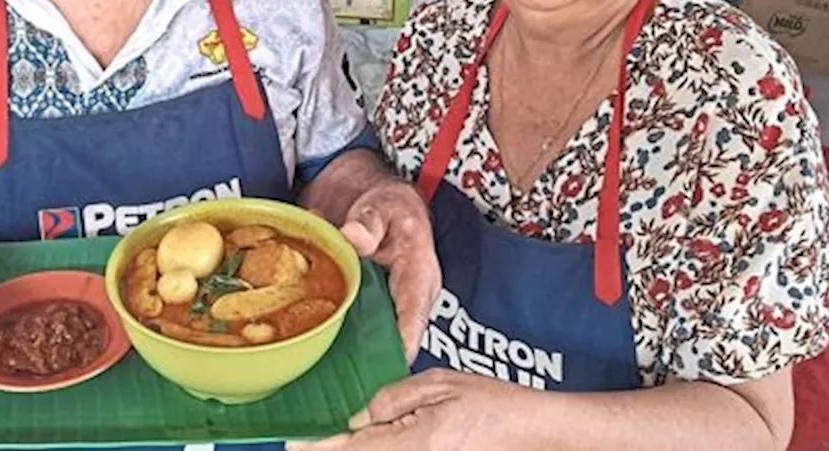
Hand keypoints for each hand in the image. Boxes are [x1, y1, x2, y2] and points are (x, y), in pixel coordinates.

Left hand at [291, 370, 532, 450]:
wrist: (534, 431)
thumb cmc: (494, 404)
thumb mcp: (440, 384)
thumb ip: (395, 398)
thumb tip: (360, 416)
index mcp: (416, 441)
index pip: (355, 448)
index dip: (320, 447)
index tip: (293, 444)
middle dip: (337, 449)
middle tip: (308, 442)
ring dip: (358, 448)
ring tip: (336, 438)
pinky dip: (378, 448)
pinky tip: (368, 439)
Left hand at [337, 180, 440, 363]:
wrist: (366, 195)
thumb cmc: (387, 203)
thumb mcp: (382, 205)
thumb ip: (369, 222)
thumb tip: (355, 237)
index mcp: (419, 273)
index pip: (414, 314)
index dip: (403, 341)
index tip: (389, 361)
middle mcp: (407, 295)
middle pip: (396, 335)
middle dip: (375, 355)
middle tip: (351, 375)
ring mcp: (387, 302)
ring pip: (374, 334)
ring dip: (353, 348)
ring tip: (330, 367)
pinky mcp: (367, 303)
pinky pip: (355, 325)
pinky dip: (337, 333)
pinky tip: (316, 343)